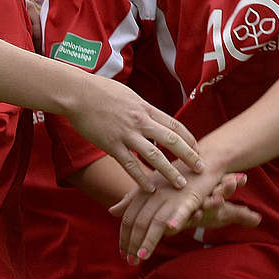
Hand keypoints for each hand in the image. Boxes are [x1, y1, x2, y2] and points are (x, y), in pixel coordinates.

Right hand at [67, 75, 202, 191]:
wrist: (76, 92)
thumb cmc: (99, 90)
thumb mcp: (127, 95)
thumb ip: (140, 108)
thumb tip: (150, 116)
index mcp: (145, 108)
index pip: (174, 125)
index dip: (188, 139)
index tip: (197, 149)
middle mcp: (139, 121)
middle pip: (171, 140)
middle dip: (189, 156)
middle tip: (201, 169)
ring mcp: (126, 133)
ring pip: (154, 156)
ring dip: (169, 171)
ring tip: (180, 184)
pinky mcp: (111, 144)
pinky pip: (130, 164)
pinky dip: (141, 178)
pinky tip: (149, 188)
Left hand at [109, 163, 251, 262]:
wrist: (201, 161)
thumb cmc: (175, 176)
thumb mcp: (150, 187)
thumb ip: (131, 200)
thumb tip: (111, 211)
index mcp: (143, 192)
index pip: (129, 218)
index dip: (125, 236)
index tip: (123, 253)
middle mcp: (154, 194)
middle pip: (139, 221)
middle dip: (133, 243)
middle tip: (129, 261)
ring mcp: (171, 196)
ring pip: (156, 220)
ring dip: (148, 240)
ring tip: (140, 256)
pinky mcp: (190, 197)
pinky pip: (181, 209)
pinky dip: (176, 219)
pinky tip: (170, 230)